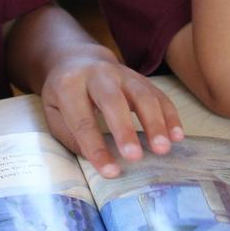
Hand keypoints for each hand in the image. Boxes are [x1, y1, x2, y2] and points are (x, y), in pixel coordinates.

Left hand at [41, 58, 184, 177]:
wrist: (77, 59)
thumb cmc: (64, 94)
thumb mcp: (53, 112)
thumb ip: (70, 135)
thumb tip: (96, 158)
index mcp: (69, 85)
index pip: (82, 120)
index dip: (96, 147)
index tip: (110, 172)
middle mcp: (97, 75)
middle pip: (113, 101)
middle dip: (125, 130)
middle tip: (135, 157)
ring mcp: (122, 73)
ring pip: (142, 95)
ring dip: (155, 123)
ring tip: (163, 149)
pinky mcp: (141, 77)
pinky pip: (159, 95)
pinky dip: (170, 116)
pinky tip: (177, 136)